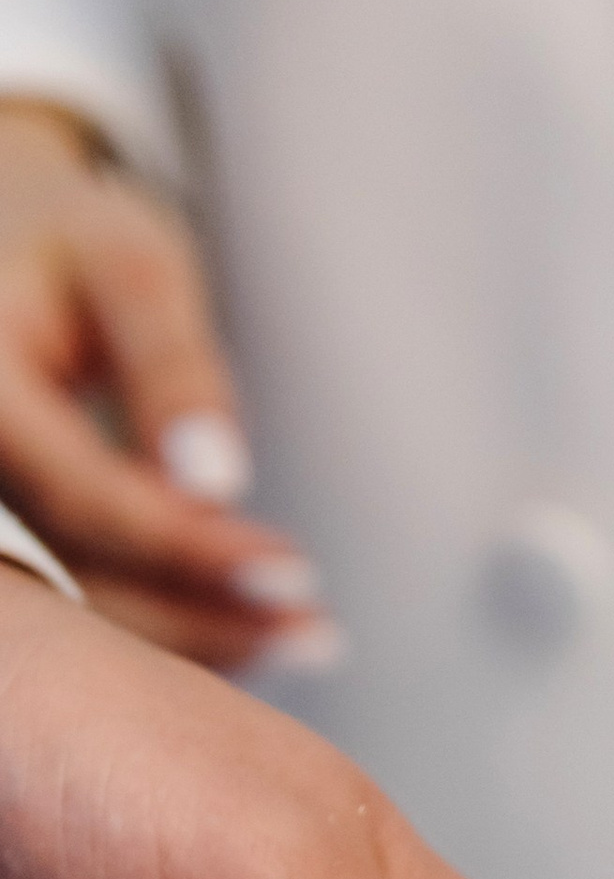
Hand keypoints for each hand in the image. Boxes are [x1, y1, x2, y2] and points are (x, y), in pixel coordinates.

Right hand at [0, 99, 335, 667]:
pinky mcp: (19, 537)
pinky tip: (261, 629)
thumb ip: (170, 366)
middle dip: (203, 615)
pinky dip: (178, 620)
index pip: (85, 498)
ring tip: (311, 635)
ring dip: (201, 633)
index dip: (189, 546)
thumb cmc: (78, 244)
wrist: (12, 244)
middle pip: (83, 574)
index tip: (293, 572)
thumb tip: (213, 482)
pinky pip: (92, 597)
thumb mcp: (131, 268)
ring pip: (87, 605)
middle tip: (319, 631)